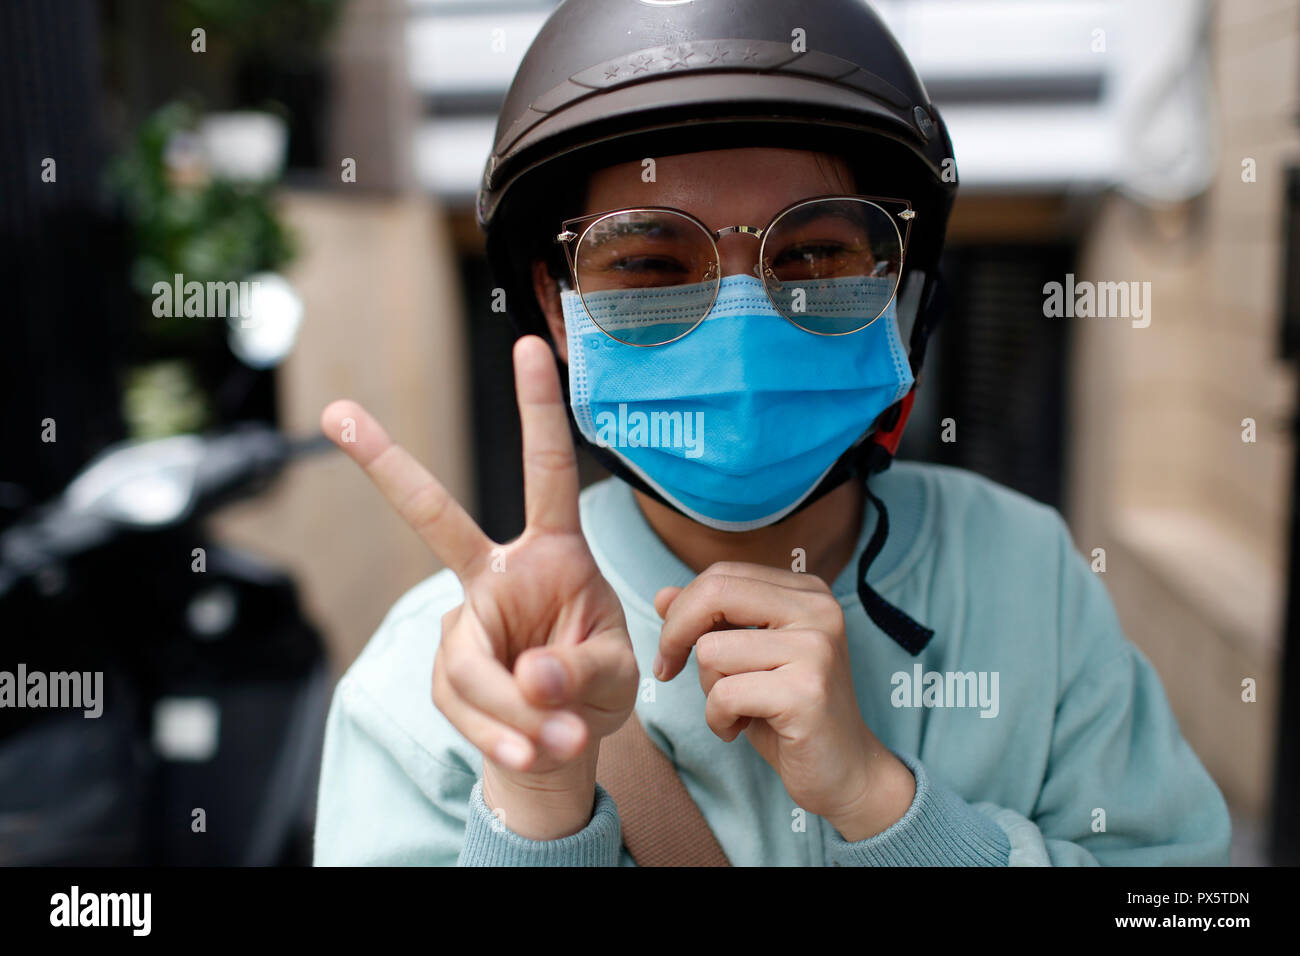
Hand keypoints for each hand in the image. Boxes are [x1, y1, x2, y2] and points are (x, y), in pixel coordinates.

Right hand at [321, 336, 638, 839]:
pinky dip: (503, 735)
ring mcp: (466, 623)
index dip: (539, 410)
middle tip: (334, 412)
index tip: (528, 342)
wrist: (565, 740)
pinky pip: (466, 706)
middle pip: (435, 516)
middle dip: (385, 464)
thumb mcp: (616, 673)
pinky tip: (536, 751)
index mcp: (555, 553)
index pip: (547, 472)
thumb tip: (527, 674)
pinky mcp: (446, 673)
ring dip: (516, 710)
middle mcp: (500, 574)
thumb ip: (582, 670)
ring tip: (563, 737)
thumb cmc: (597, 684)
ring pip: (470, 662)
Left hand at [654, 562, 914, 841]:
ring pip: (711, 649)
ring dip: (707, 689)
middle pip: (715, 595)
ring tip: (735, 709)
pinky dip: (718, 719)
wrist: (845, 770)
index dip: (682, 610)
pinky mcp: (806, 693)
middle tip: (669, 670)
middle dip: (675, 635)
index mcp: (807, 593)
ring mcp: (816, 650)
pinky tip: (739, 730)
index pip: (722, 575)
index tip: (670, 648)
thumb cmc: (789, 712)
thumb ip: (711, 621)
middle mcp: (818, 611)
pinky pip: (725, 694)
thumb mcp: (746, 658)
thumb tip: (663, 595)